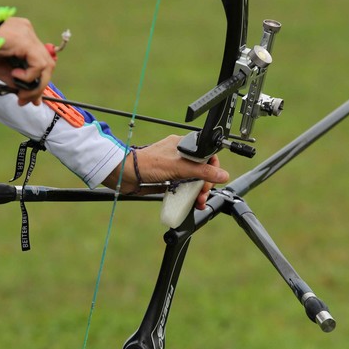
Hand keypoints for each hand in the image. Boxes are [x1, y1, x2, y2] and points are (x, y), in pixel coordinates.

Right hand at [0, 13, 54, 105]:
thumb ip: (14, 79)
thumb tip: (27, 95)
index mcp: (23, 39)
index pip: (41, 62)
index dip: (39, 82)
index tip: (30, 98)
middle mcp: (29, 34)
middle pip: (47, 64)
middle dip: (39, 86)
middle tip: (26, 100)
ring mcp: (28, 34)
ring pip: (46, 65)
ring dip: (35, 85)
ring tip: (21, 93)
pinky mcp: (25, 40)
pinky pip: (38, 63)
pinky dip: (30, 76)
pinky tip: (15, 76)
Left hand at [104, 135, 229, 209]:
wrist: (125, 176)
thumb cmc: (147, 164)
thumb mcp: (179, 167)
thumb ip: (202, 171)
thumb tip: (223, 175)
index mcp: (183, 145)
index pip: (206, 155)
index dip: (212, 168)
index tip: (211, 179)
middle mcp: (180, 156)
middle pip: (202, 170)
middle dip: (205, 184)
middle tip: (202, 193)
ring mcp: (174, 169)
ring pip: (193, 181)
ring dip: (199, 192)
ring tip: (199, 202)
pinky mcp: (168, 181)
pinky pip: (184, 189)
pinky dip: (189, 196)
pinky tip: (192, 203)